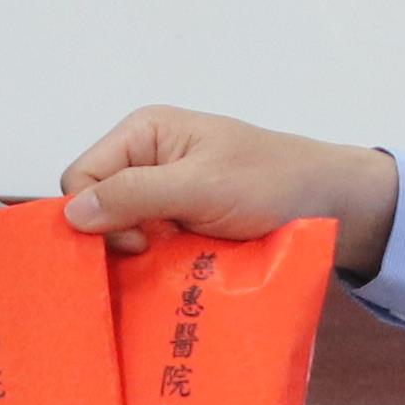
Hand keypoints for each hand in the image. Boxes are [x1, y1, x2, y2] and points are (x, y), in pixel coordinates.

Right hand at [58, 106, 400, 274]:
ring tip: (174, 261)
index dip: (95, 214)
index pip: (81, 177)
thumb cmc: (271, 181)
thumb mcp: (201, 185)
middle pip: (95, 208)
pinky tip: (179, 271)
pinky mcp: (179, 224)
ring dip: (141, 254)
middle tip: (158, 251)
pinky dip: (158, 263)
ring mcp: (162, 195)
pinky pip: (147, 249)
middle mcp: (145, 160)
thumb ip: (137, 194)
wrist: (331, 203)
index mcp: (143, 133)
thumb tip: (72, 213)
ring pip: (119, 234)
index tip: (137, 240)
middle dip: (118, 235)